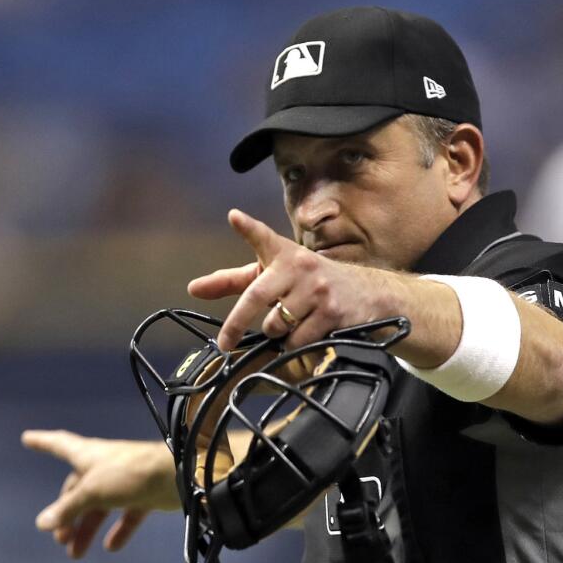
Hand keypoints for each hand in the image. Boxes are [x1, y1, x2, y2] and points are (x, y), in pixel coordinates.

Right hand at [22, 429, 179, 558]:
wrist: (177, 476)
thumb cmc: (130, 473)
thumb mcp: (92, 490)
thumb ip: (68, 508)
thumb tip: (42, 524)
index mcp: (89, 455)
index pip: (60, 445)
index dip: (44, 442)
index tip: (27, 438)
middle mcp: (105, 466)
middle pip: (78, 489)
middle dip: (66, 514)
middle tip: (59, 539)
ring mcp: (126, 481)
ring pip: (100, 506)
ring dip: (87, 528)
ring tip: (76, 553)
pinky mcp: (145, 495)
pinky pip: (127, 515)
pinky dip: (118, 530)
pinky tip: (111, 546)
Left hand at [187, 209, 398, 350]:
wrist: (369, 293)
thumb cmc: (309, 283)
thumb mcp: (275, 275)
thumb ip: (233, 281)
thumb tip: (193, 289)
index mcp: (284, 254)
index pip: (264, 238)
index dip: (248, 228)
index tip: (235, 218)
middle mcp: (299, 266)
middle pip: (256, 297)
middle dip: (236, 324)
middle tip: (225, 343)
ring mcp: (317, 289)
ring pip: (277, 325)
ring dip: (278, 333)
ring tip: (292, 323)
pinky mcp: (331, 311)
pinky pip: (297, 339)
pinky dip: (296, 344)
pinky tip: (309, 332)